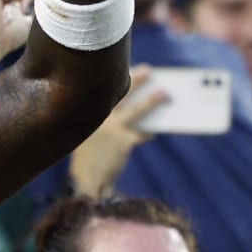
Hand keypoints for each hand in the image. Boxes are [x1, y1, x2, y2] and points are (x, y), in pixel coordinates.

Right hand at [68, 65, 164, 196]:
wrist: (87, 181)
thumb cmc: (88, 159)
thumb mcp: (88, 137)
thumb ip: (103, 123)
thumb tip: (133, 110)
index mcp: (86, 115)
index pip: (103, 93)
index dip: (115, 82)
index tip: (124, 70)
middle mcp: (99, 119)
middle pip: (120, 95)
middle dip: (135, 82)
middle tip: (147, 70)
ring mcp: (112, 130)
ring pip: (136, 110)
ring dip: (152, 101)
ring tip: (165, 93)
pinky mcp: (124, 142)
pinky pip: (142, 132)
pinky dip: (149, 131)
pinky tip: (154, 131)